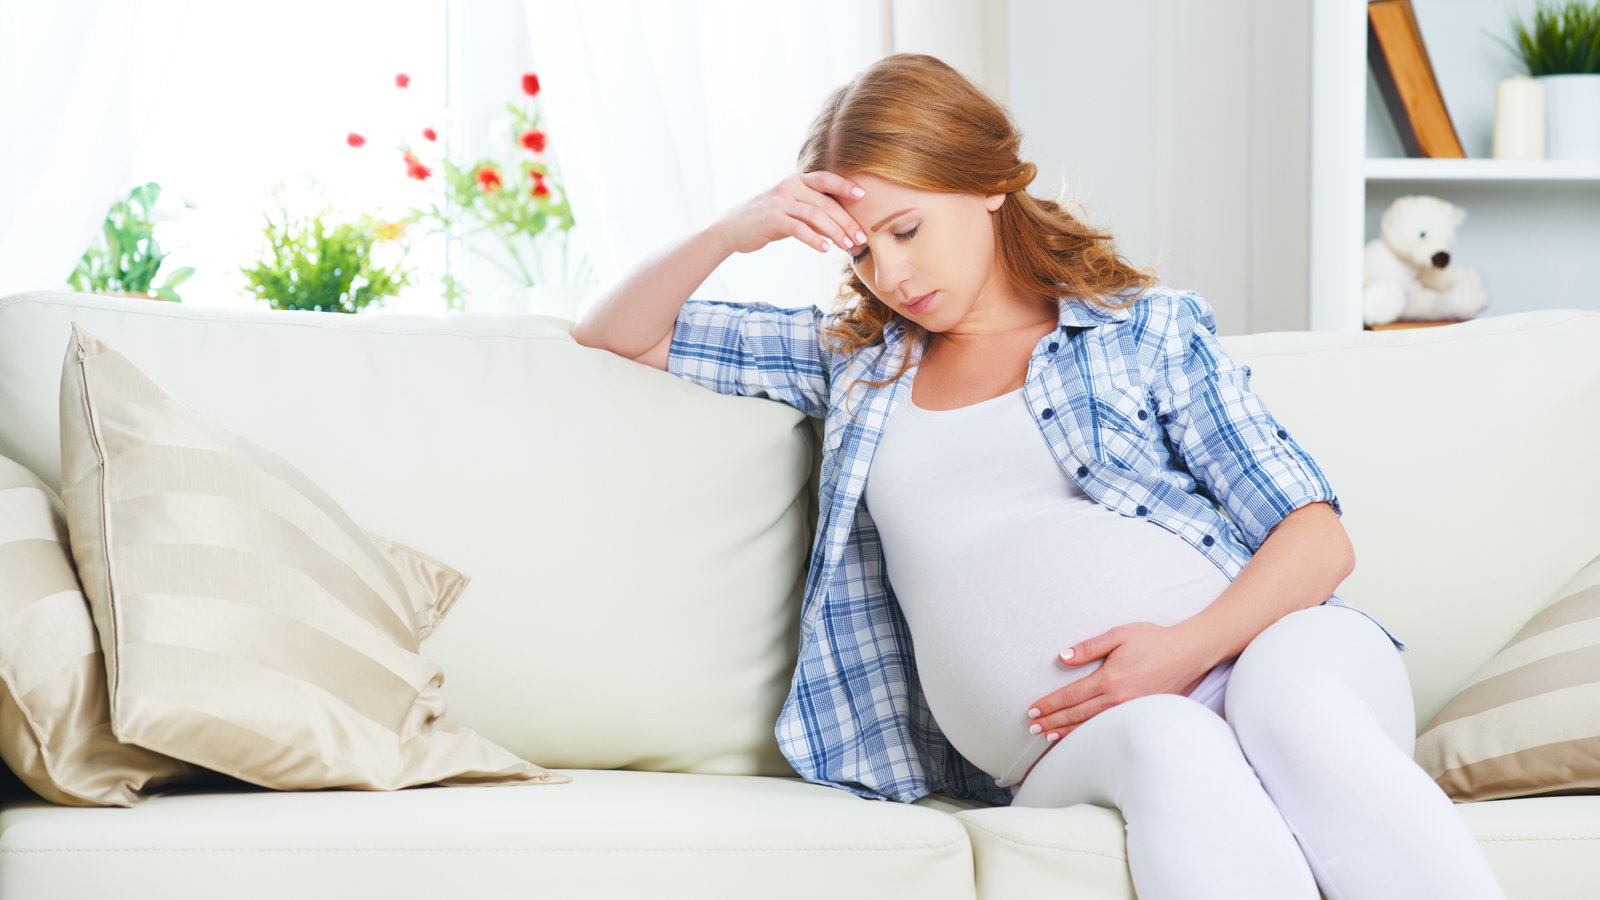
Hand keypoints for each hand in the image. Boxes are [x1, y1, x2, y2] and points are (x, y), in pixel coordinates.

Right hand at [709, 170, 868, 255]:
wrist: (733, 227)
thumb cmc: (770, 219)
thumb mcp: (792, 209)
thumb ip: (814, 211)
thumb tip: (844, 226)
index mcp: (797, 180)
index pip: (826, 179)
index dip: (845, 185)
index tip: (863, 196)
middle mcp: (790, 186)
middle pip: (825, 202)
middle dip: (846, 221)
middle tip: (860, 237)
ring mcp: (780, 201)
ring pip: (815, 215)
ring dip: (835, 232)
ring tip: (847, 246)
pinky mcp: (772, 218)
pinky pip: (799, 228)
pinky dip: (814, 239)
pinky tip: (825, 249)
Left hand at [1024, 622, 1216, 741]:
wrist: (1190, 652)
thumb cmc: (1154, 640)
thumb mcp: (1119, 635)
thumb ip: (1089, 647)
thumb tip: (1063, 657)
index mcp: (1110, 678)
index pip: (1072, 695)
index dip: (1050, 704)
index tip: (1033, 710)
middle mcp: (1119, 698)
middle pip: (1077, 714)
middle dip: (1053, 722)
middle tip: (1033, 728)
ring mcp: (1131, 709)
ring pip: (1092, 725)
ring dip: (1067, 731)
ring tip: (1048, 737)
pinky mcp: (1141, 713)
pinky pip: (1109, 727)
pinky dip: (1090, 733)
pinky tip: (1078, 736)